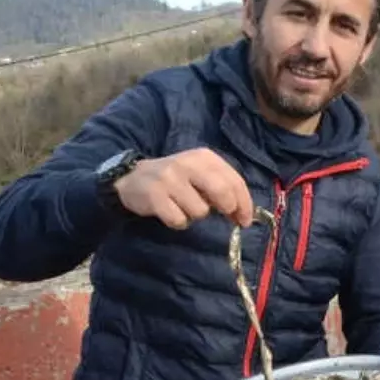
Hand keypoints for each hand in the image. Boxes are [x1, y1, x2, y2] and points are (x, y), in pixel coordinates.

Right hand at [115, 148, 253, 228]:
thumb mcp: (200, 175)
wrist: (133, 178)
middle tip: (225, 216)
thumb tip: (244, 214)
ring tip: (184, 207)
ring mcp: (169, 179)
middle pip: (222, 191)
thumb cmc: (177, 179)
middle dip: (228, 208)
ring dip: (196, 216)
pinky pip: (179, 220)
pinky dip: (179, 222)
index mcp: (204, 157)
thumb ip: (222, 188)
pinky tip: (170, 212)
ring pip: (200, 211)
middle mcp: (187, 164)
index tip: (246, 220)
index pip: (234, 180)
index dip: (245, 203)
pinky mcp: (155, 196)